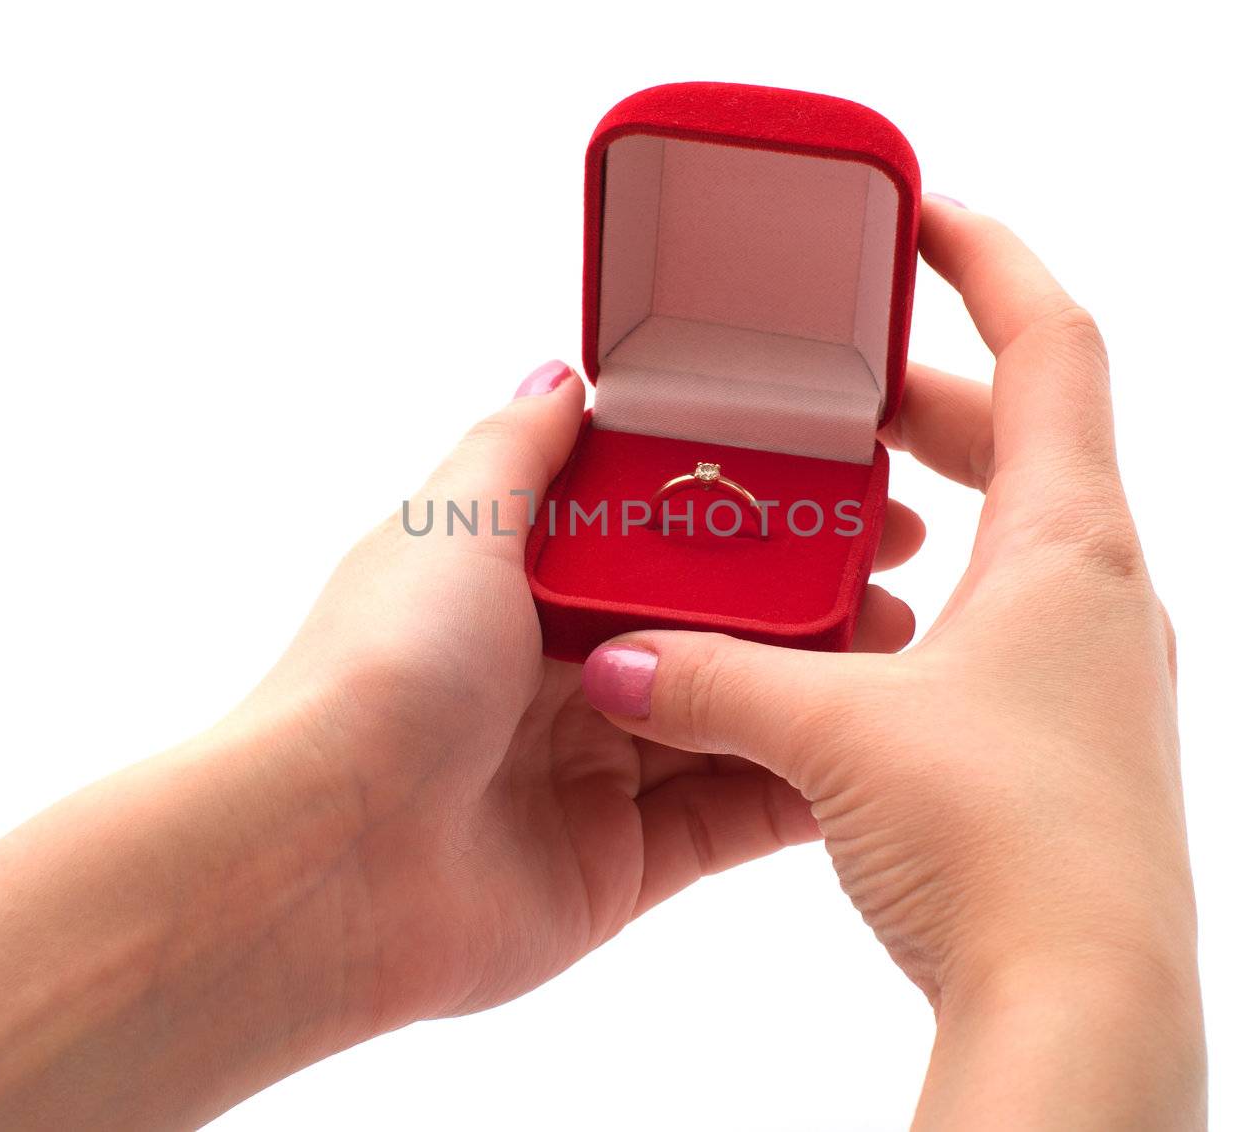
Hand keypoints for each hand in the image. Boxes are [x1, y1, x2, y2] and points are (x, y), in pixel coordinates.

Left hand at [0, 359, 924, 1129]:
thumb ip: (520, 447)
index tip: (842, 479)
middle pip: (715, 623)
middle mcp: (562, 671)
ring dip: (818, 686)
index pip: (667, 531)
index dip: (754, 504)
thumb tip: (565, 373)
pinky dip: (798, 784)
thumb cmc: (380, 672)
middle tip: (896, 568)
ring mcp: (596, 769)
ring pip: (736, 715)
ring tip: (905, 652)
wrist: (329, 860)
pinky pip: (733, 815)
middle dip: (806, 596)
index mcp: (523, 585)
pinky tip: (869, 750)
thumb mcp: (452, 522)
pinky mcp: (624, 861)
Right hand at [580, 199, 1205, 1127]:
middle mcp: (1095, 591)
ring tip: (821, 505)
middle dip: (921, 397)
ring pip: (1008, 534)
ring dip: (920, 504)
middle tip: (832, 384)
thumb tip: (613, 662)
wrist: (1080, 1002)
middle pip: (1025, 435)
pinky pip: (994, 618)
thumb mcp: (832, 735)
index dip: (987, 261)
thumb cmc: (1006, 847)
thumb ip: (709, 680)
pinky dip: (923, 594)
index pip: (1052, 345)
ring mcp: (1085, 666)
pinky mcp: (1058, 734)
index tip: (919, 214)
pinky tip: (844, 635)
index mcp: (1070, 543)